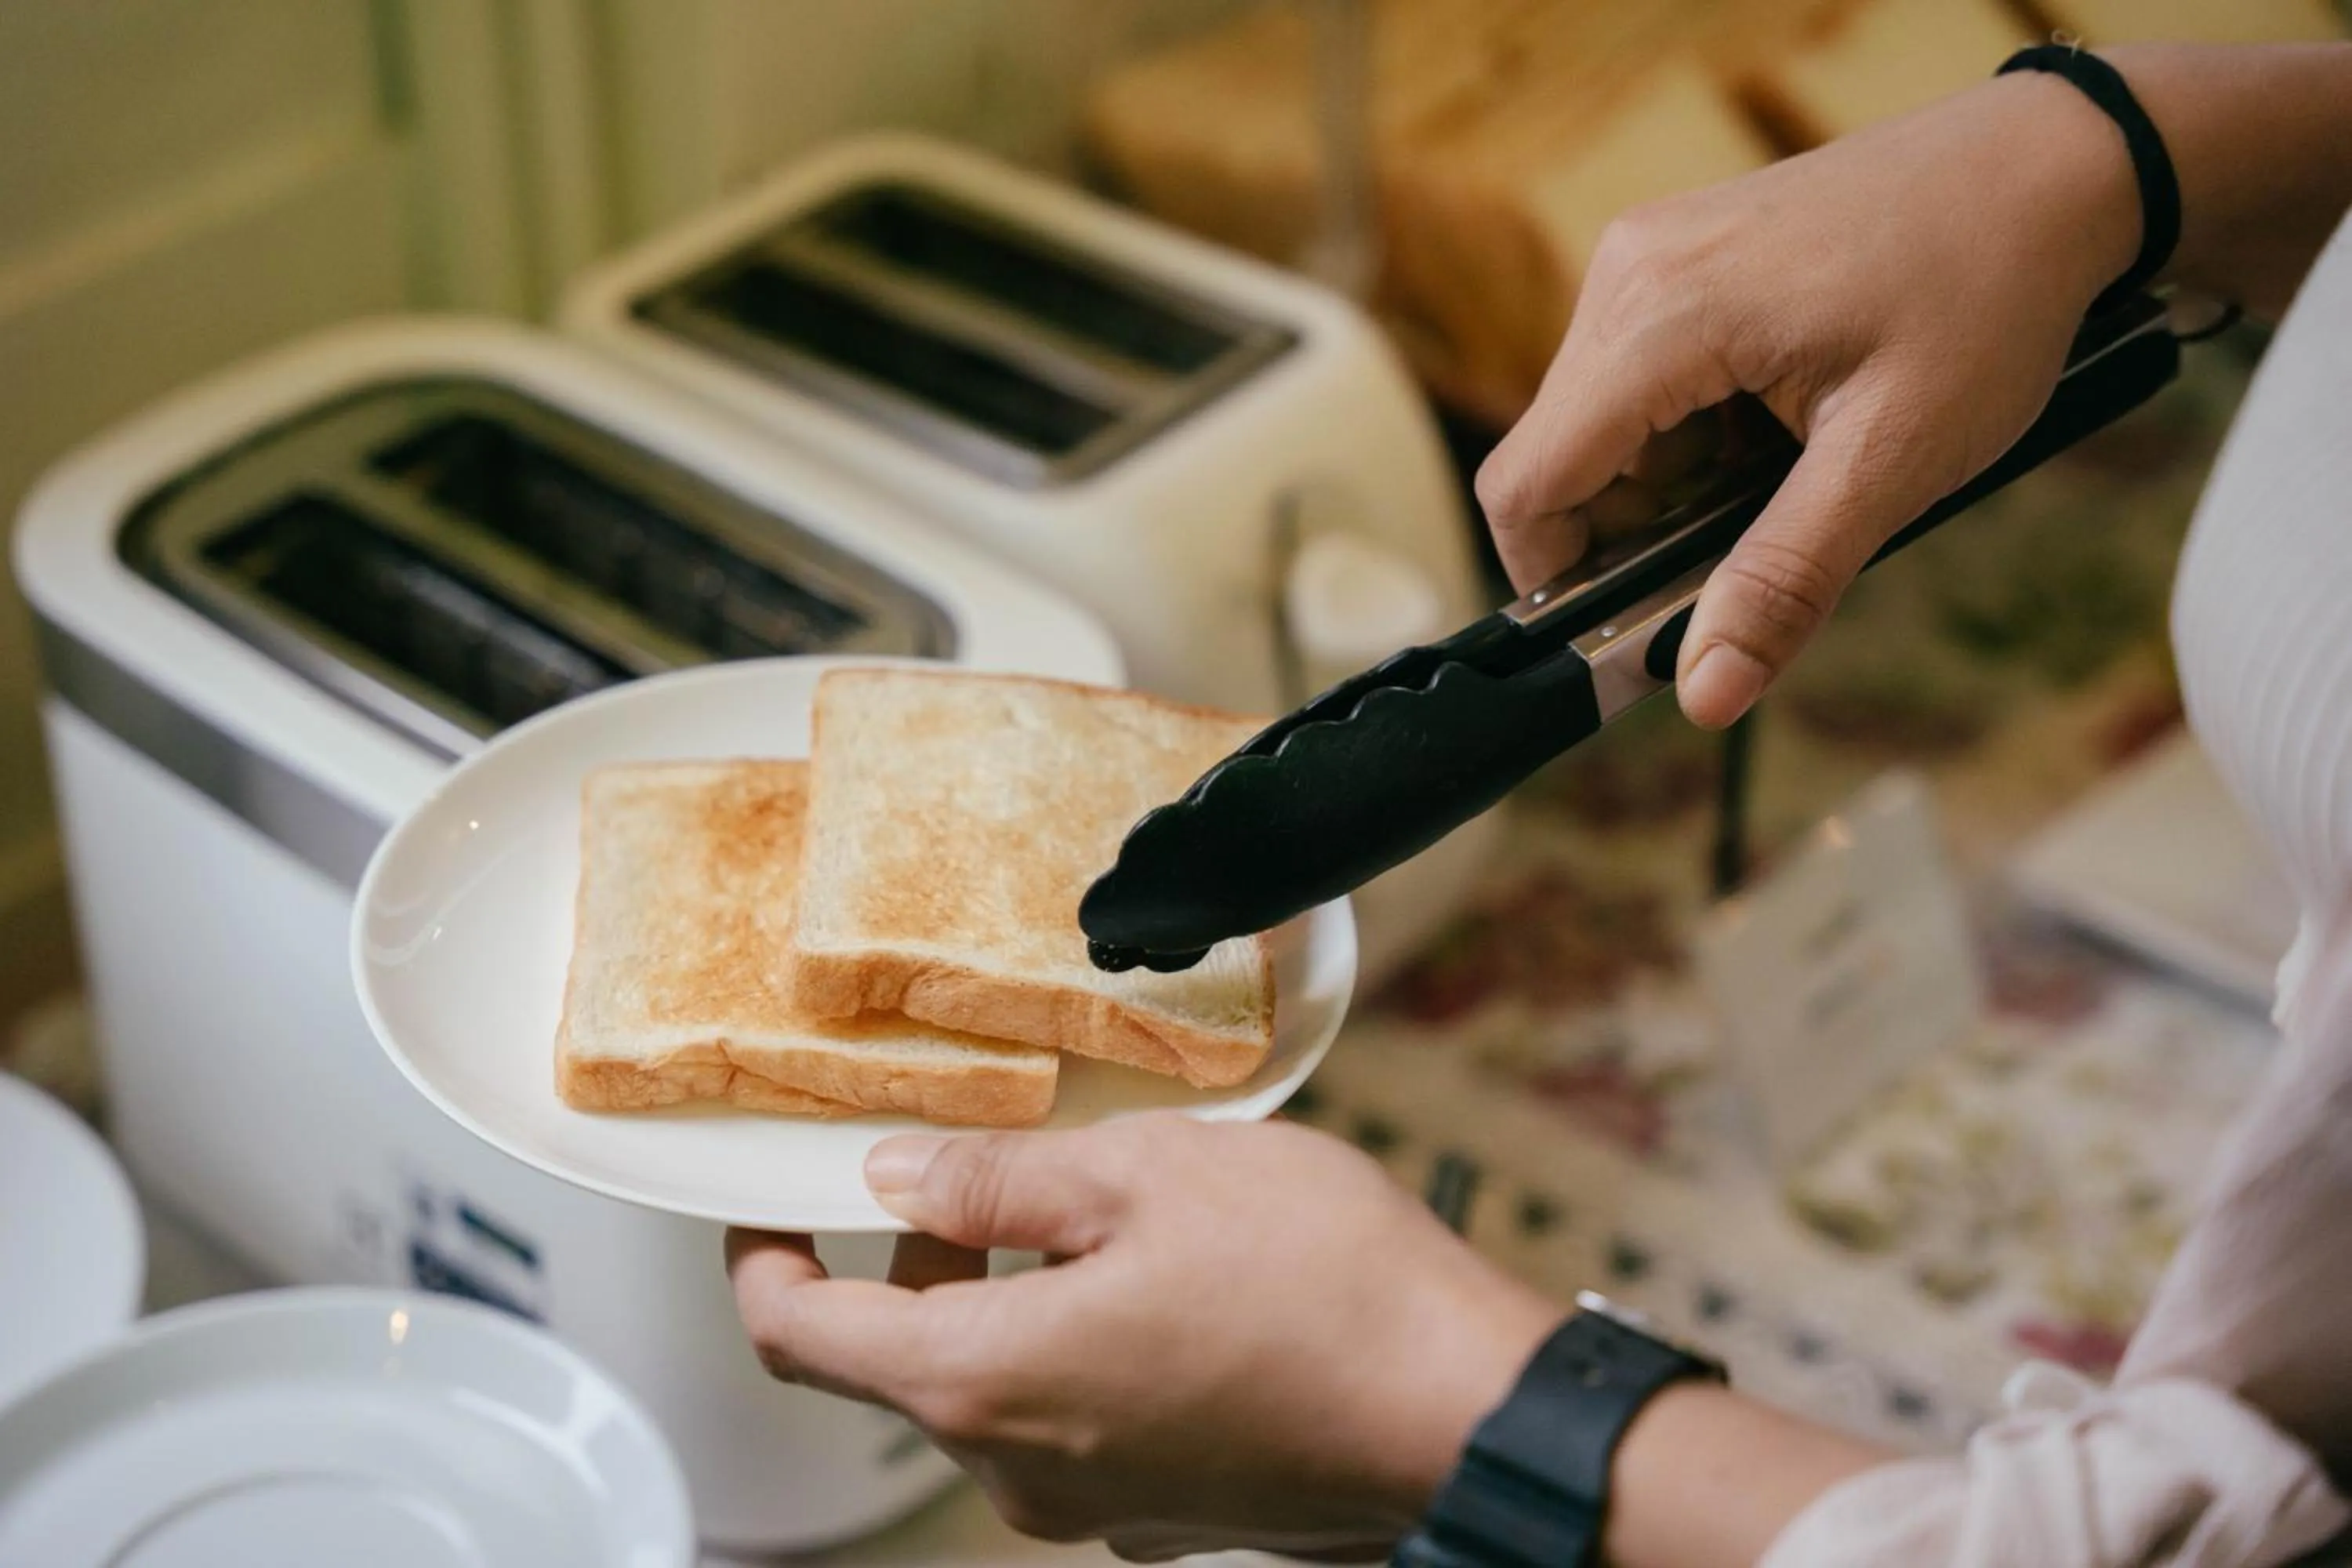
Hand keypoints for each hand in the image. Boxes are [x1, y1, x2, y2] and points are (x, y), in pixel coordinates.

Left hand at [726, 1114, 1559, 1560]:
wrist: (1470, 1413)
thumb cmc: (1324, 1290)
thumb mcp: (1145, 1175)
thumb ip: (997, 1181)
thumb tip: (896, 1178)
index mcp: (982, 1383)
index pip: (795, 1338)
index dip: (759, 1261)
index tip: (764, 1202)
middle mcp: (1018, 1470)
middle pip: (897, 1364)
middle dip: (905, 1264)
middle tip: (959, 1167)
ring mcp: (1094, 1505)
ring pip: (991, 1389)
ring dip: (999, 1300)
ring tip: (1086, 1204)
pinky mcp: (1162, 1511)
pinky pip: (1071, 1421)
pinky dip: (1070, 1345)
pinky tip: (1154, 1276)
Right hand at [1476, 72, 2140, 727]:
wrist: (2052, 164)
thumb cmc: (1988, 293)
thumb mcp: (1894, 459)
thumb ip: (1783, 580)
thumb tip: (1704, 696)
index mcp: (1660, 318)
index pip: (1528, 485)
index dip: (1556, 580)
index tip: (1630, 632)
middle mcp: (1628, 272)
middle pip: (1558, 458)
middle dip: (1629, 535)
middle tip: (1744, 563)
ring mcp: (1648, 254)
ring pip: (1597, 424)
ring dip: (1666, 485)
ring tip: (1783, 484)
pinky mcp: (1676, 254)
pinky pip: (1637, 377)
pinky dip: (1688, 434)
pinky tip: (1778, 433)